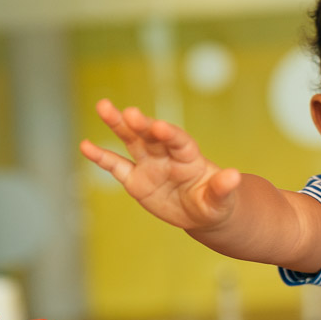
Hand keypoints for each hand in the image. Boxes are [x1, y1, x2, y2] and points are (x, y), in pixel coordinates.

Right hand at [79, 99, 241, 230]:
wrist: (201, 212)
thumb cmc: (215, 202)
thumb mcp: (222, 200)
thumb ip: (224, 188)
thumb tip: (235, 176)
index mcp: (190, 157)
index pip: (179, 141)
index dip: (170, 134)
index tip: (160, 127)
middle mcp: (167, 155)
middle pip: (152, 136)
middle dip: (142, 124)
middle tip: (130, 112)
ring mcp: (150, 165)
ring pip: (132, 141)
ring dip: (118, 125)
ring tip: (103, 106)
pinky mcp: (135, 180)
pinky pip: (117, 166)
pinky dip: (101, 157)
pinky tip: (85, 145)